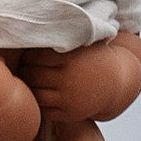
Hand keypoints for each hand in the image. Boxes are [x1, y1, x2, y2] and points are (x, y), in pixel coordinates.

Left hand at [19, 37, 140, 125]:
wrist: (116, 82)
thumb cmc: (93, 58)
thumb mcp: (81, 43)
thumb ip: (60, 37)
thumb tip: (30, 27)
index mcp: (70, 59)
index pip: (33, 58)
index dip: (27, 57)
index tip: (28, 56)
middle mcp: (69, 79)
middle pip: (32, 75)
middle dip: (25, 71)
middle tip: (23, 68)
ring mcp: (69, 98)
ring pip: (35, 93)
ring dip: (29, 87)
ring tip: (29, 81)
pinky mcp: (70, 113)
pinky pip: (44, 109)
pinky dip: (38, 102)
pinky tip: (40, 94)